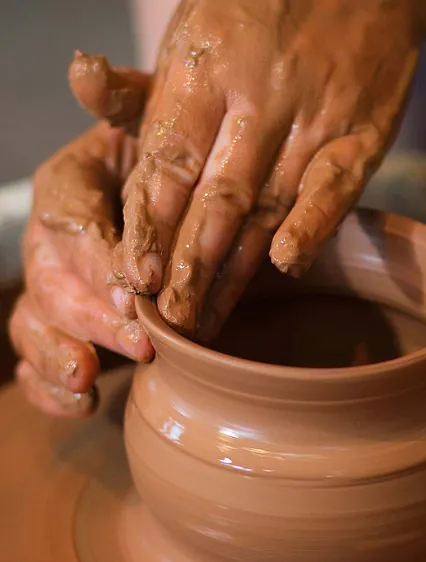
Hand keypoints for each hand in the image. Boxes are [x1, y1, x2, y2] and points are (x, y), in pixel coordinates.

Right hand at [9, 56, 153, 416]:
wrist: (163, 206)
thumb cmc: (163, 167)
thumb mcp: (153, 126)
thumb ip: (125, 100)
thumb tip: (85, 69)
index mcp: (68, 188)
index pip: (68, 219)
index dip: (97, 254)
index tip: (136, 286)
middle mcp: (50, 242)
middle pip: (53, 281)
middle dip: (92, 314)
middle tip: (138, 341)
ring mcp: (50, 289)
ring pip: (36, 325)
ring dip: (59, 354)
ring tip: (87, 379)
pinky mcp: (60, 329)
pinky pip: (39, 364)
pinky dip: (53, 388)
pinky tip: (80, 403)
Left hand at [115, 0, 425, 341]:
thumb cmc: (263, 14)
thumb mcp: (195, 35)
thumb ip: (147, 84)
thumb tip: (83, 80)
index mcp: (204, 68)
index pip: (168, 164)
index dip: (151, 228)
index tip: (135, 282)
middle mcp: (259, 97)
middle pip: (215, 200)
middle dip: (188, 269)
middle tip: (169, 325)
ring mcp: (315, 118)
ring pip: (267, 207)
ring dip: (235, 271)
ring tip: (208, 321)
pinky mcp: (363, 136)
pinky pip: (335, 188)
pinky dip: (312, 228)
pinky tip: (285, 265)